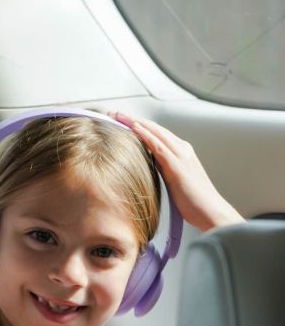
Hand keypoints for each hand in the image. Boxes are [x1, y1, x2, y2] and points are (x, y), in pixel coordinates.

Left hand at [110, 112, 243, 232]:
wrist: (211, 211)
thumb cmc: (194, 201)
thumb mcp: (175, 180)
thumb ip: (164, 168)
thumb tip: (149, 161)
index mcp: (182, 151)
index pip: (158, 133)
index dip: (140, 125)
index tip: (122, 121)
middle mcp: (183, 149)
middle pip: (155, 128)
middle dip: (134, 119)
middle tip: (115, 113)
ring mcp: (181, 155)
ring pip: (155, 132)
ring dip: (135, 122)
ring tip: (118, 115)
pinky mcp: (177, 165)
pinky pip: (158, 145)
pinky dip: (145, 134)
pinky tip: (134, 128)